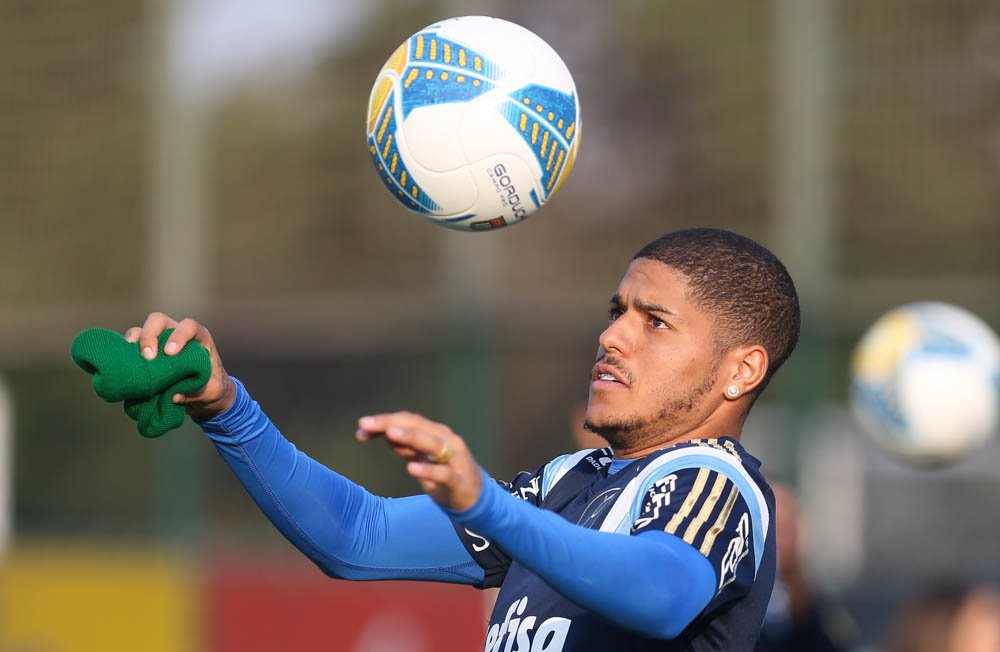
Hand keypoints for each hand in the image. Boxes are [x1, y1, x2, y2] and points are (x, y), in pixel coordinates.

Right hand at [124, 312, 235, 419]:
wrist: (203, 394)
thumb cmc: (212, 386)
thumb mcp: (212, 392)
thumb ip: (196, 392)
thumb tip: (174, 396)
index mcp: (199, 338)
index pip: (189, 326)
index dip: (179, 335)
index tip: (171, 353)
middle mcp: (176, 334)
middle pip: (158, 321)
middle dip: (150, 335)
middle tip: (149, 358)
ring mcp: (159, 341)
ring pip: (140, 331)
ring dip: (134, 343)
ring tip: (133, 362)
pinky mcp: (146, 353)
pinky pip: (131, 347)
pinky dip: (126, 354)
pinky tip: (125, 367)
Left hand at [356, 412, 482, 511]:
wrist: (476, 498)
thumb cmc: (445, 476)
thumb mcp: (423, 460)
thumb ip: (407, 447)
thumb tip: (385, 434)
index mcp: (437, 433)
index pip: (409, 420)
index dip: (384, 421)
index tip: (361, 427)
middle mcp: (447, 440)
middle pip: (417, 426)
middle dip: (390, 423)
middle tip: (365, 424)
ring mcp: (456, 459)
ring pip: (433, 443)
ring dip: (411, 437)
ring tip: (390, 434)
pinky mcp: (460, 480)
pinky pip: (444, 473)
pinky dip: (428, 470)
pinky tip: (411, 468)